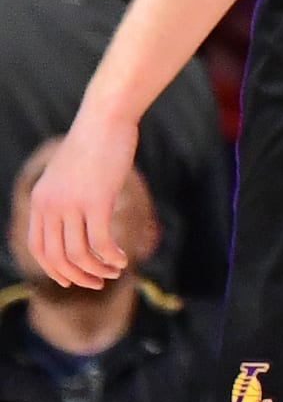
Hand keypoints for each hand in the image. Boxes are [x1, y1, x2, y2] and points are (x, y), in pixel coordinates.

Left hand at [28, 110, 139, 288]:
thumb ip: (63, 197)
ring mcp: (72, 204)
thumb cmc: (91, 144)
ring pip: (80, 254)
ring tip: (115, 270)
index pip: (39, 249)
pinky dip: (112, 257)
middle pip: (58, 258)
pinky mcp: (97, 201)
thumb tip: (73, 221)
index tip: (75, 279)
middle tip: (99, 282)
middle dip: (78, 277)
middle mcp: (51, 205)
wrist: (105, 119)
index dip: (55, 271)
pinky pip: (102, 242)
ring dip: (99, 269)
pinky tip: (123, 258)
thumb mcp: (67, 174)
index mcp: (40, 200)